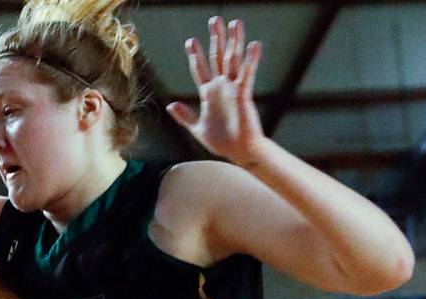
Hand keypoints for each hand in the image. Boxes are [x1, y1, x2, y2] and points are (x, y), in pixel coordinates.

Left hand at [167, 17, 265, 165]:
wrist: (239, 151)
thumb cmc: (221, 141)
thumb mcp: (197, 128)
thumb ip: (185, 116)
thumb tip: (171, 105)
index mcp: (209, 94)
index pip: (200, 70)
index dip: (196, 56)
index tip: (190, 41)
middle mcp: (221, 87)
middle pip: (218, 57)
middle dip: (216, 39)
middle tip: (214, 20)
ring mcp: (232, 89)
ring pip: (233, 60)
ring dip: (234, 42)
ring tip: (235, 23)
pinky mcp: (243, 94)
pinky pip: (246, 74)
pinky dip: (250, 60)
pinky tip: (253, 45)